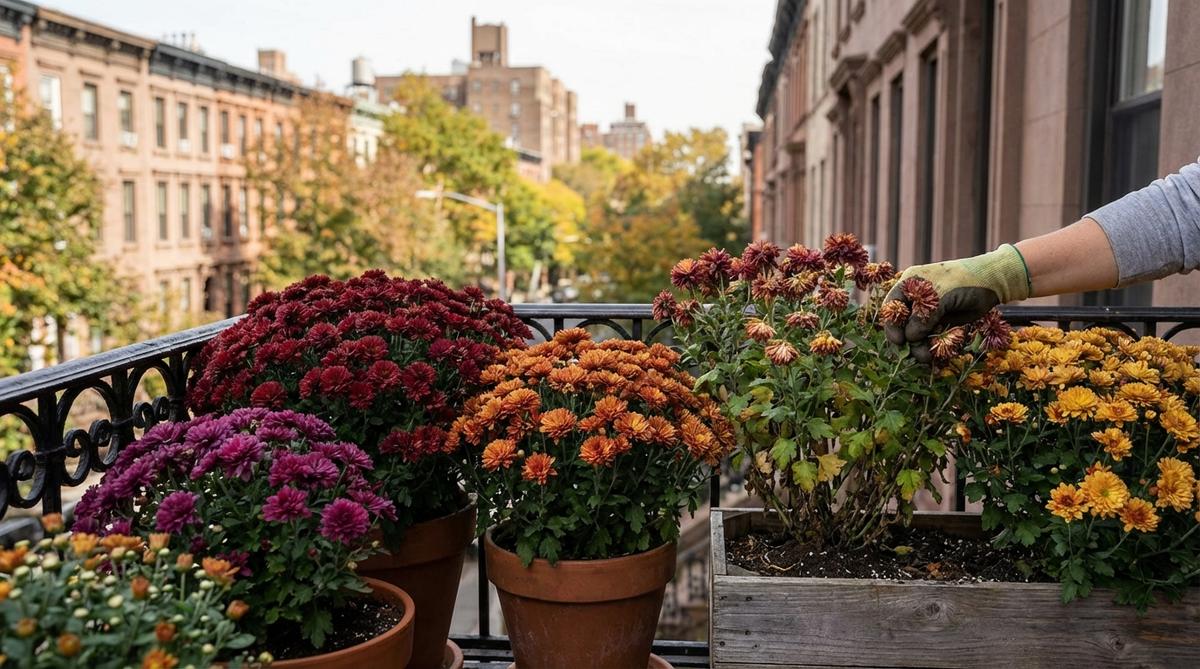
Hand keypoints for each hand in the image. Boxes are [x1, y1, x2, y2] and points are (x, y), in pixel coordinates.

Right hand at [883, 244, 1030, 362]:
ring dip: (919, 347)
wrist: (992, 283)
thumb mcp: (940, 296)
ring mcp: (930, 312)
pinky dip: (931, 347)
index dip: (892, 324)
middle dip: (906, 339)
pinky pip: (931, 338)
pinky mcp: (942, 323)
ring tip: (925, 357)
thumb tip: (909, 338)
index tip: (898, 341)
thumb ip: (923, 317)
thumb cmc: (963, 281)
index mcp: (910, 285)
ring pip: (917, 334)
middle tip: (910, 354)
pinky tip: (934, 354)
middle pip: (902, 323)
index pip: (893, 306)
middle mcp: (917, 299)